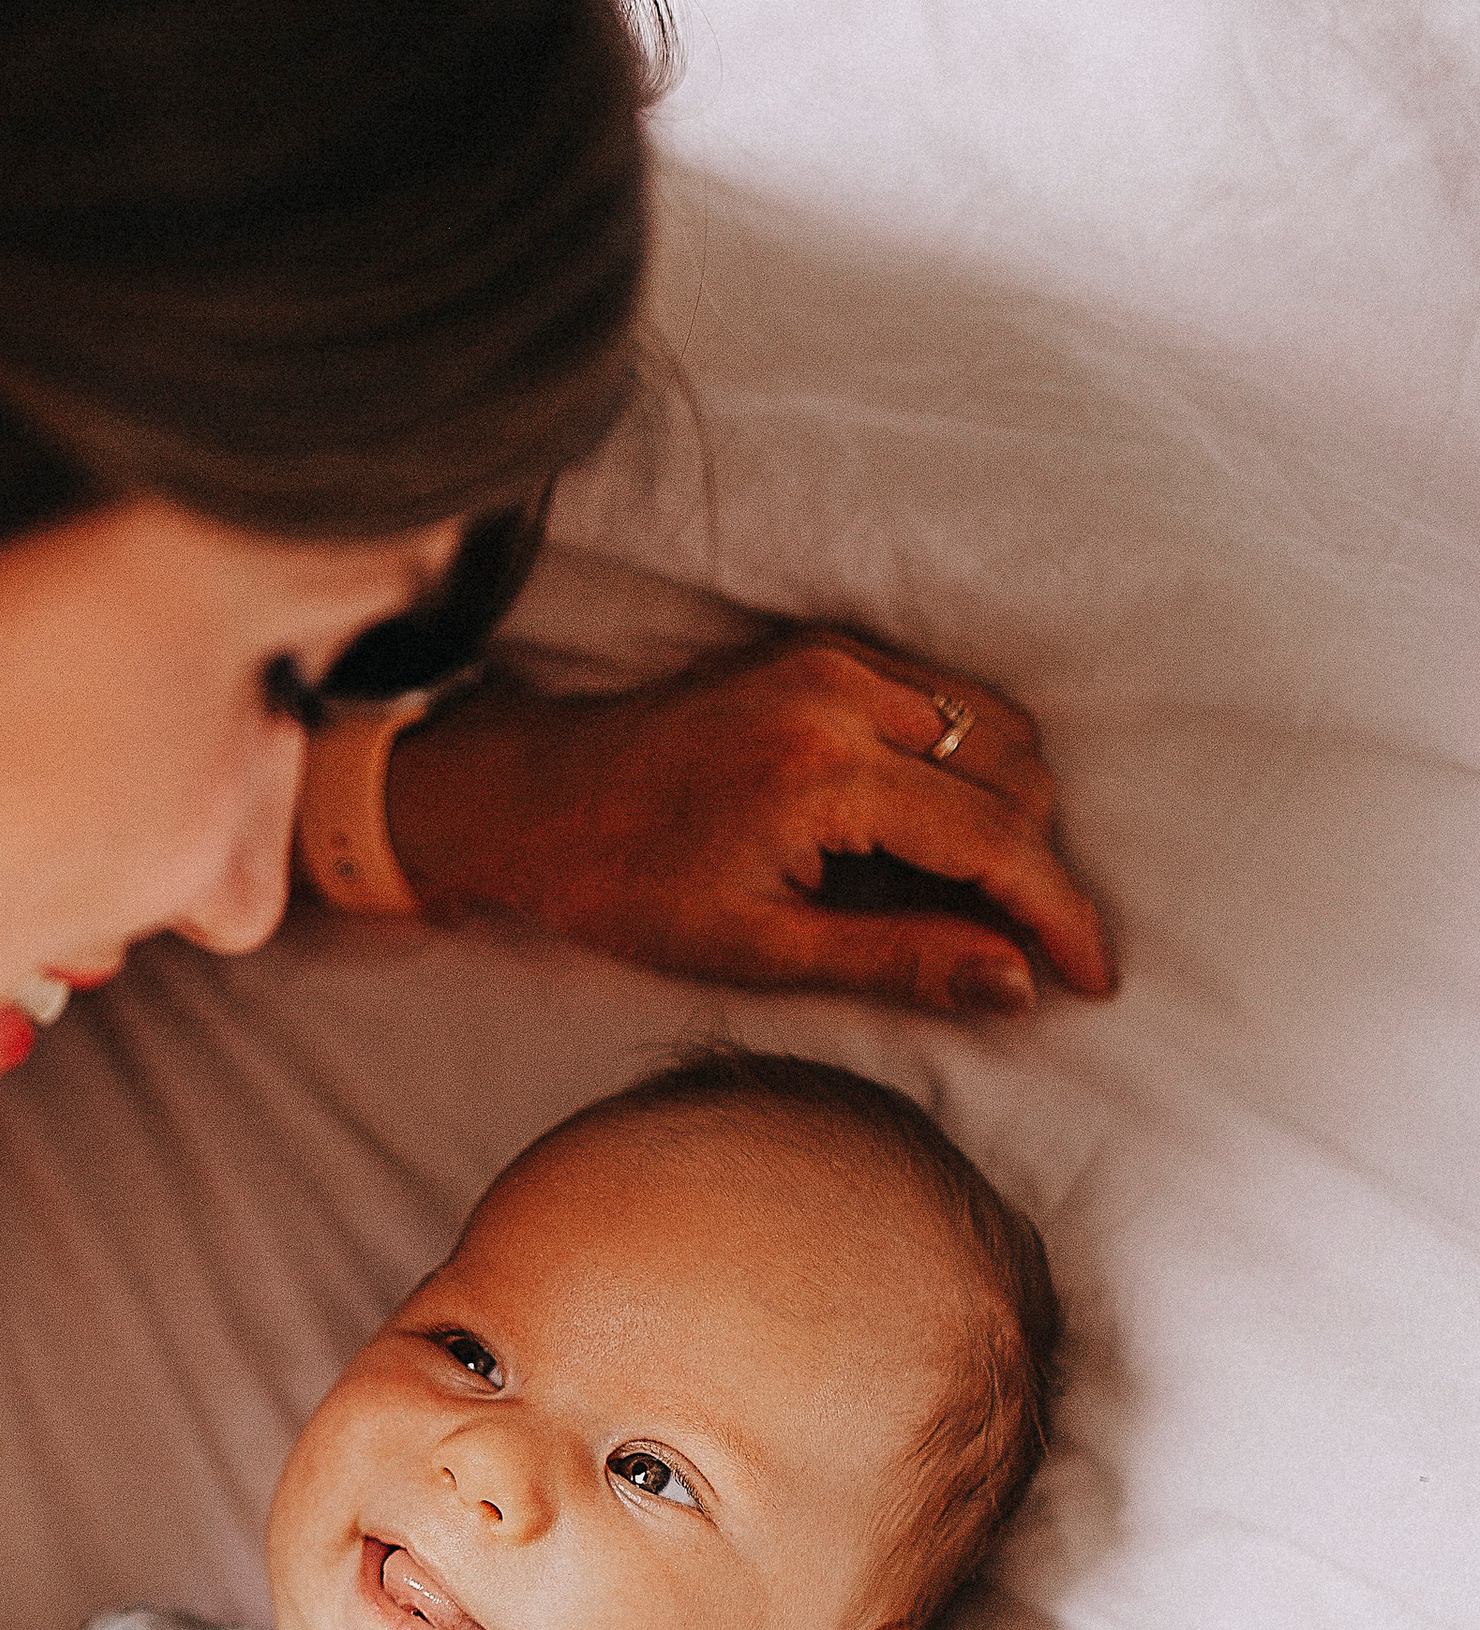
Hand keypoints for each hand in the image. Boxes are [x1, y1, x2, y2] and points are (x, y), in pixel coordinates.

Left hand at [384, 629, 1115, 1015]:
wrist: (534, 797)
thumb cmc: (626, 887)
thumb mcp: (758, 950)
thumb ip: (897, 960)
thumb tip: (1017, 983)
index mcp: (823, 773)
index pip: (994, 839)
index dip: (1058, 915)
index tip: (1094, 977)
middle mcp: (841, 693)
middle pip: (1014, 774)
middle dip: (1037, 869)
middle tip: (1028, 952)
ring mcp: (835, 657)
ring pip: (993, 725)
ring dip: (1014, 811)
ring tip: (985, 899)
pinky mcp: (823, 646)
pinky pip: (945, 698)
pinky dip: (970, 764)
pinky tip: (942, 833)